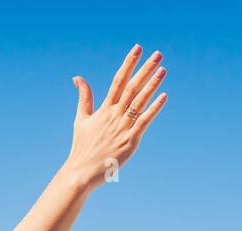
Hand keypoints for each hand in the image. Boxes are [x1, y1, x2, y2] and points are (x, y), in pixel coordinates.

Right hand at [62, 45, 167, 190]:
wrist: (81, 172)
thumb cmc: (82, 147)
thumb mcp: (80, 119)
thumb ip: (83, 97)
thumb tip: (77, 78)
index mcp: (104, 109)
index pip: (118, 80)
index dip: (128, 63)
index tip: (138, 48)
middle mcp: (114, 115)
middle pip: (132, 87)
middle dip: (145, 69)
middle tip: (158, 54)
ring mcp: (123, 127)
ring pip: (140, 101)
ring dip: (152, 84)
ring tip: (163, 70)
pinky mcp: (130, 140)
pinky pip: (145, 121)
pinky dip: (154, 108)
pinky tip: (164, 96)